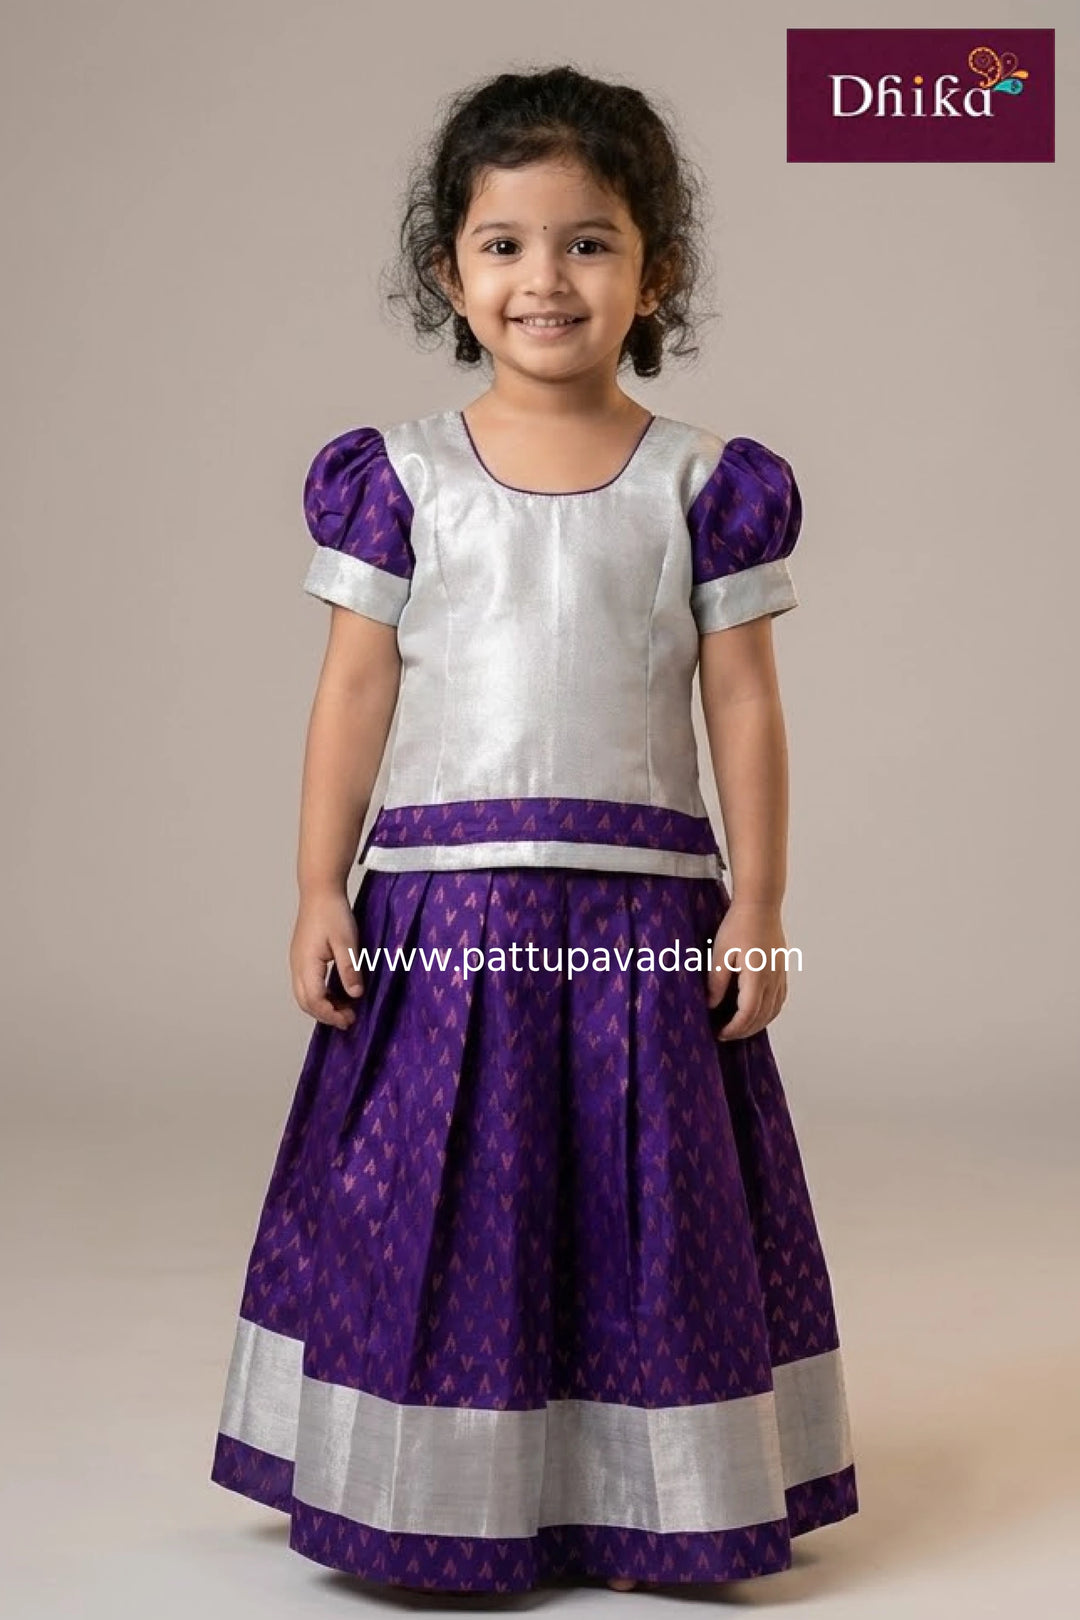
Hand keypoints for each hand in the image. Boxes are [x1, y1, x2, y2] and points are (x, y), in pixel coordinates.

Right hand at [289, 888, 364, 1027]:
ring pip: (304, 994)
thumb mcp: (347, 942)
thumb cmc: (333, 913)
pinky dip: (319, 995)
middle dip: (326, 1015)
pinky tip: (337, 993)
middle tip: (349, 1019)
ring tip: (345, 1008)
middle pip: (305, 1002)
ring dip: (322, 1006)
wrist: (319, 891)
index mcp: (306, 964)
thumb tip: (355, 995)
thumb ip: (349, 969)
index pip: (314, 1001)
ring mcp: (297, 962)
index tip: (350, 1019)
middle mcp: (297, 966)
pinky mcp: (301, 957)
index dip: (331, 1014)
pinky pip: (306, 984)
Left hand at [705, 900, 788, 1039]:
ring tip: (739, 1028)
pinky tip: (758, 1013)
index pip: (748, 1014)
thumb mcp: (720, 953)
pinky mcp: (782, 970)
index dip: (734, 1028)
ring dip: (758, 1024)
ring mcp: (780, 975)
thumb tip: (712, 1005)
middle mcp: (773, 979)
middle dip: (744, 1031)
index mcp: (757, 977)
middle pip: (762, 1017)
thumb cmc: (738, 925)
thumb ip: (716, 981)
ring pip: (773, 1010)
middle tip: (725, 1034)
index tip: (720, 1033)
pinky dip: (769, 1012)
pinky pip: (780, 999)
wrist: (761, 905)